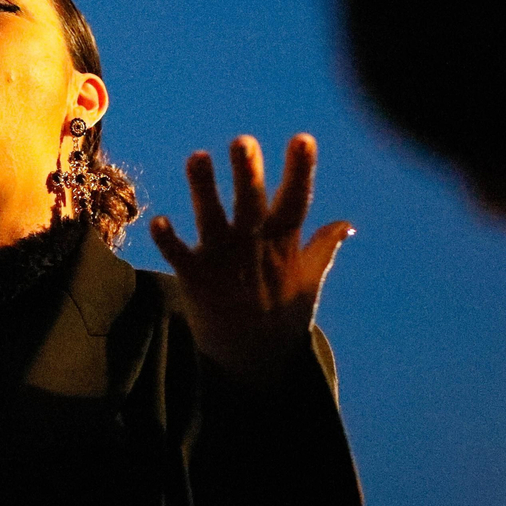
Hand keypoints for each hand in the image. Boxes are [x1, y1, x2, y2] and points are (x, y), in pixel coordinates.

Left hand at [150, 134, 352, 382]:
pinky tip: (158, 220)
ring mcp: (224, 264)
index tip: (303, 139)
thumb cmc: (283, 319)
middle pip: (252, 205)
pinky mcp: (196, 280)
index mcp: (283, 245)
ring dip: (204, 191)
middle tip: (242, 141)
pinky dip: (169, 241)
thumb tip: (347, 224)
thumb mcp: (309, 282)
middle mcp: (253, 249)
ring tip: (196, 157)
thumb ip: (323, 248)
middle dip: (247, 174)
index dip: (300, 171)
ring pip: (212, 220)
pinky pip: (179, 256)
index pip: (296, 201)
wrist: (254, 366)